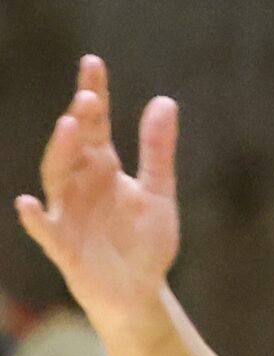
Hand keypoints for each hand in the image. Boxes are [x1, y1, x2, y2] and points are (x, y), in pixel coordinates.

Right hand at [15, 56, 181, 326]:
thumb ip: (157, 151)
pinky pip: (45, 230)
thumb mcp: (159, 193)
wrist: (138, 291)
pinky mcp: (64, 246)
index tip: (92, 63)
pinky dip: (35, 217)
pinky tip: (27, 202)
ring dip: (60, 152)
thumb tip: (164, 100)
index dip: (93, 94)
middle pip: (74, 145)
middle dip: (79, 121)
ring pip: (56, 177)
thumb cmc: (144, 241)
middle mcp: (80, 183)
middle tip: (89, 98)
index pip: (95, 125)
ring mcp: (69, 212)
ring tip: (68, 128)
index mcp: (103, 168)